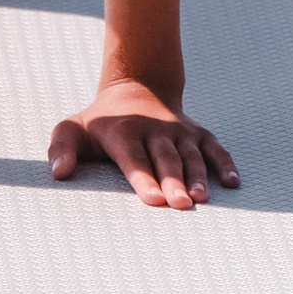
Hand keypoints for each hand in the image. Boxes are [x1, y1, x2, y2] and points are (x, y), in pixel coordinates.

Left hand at [47, 77, 237, 208]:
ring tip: (203, 199)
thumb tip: (60, 173)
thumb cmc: (101, 121)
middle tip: (181, 205)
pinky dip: (225, 163)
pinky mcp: (198, 133)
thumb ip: (62, 148)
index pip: (134, 159)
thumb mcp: (72, 129)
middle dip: (174, 182)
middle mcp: (155, 130)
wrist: (137, 88)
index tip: (153, 199)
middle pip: (166, 159)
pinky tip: (233, 183)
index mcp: (124, 133)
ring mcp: (179, 131)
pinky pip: (215, 148)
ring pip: (191, 155)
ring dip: (199, 176)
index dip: (144, 179)